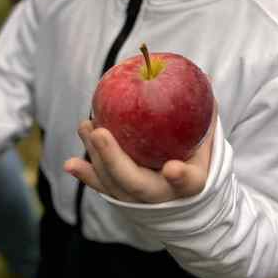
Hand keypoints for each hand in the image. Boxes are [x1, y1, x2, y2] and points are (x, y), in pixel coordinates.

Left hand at [64, 107, 216, 203]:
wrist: (183, 199)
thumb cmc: (195, 160)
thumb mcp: (205, 140)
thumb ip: (205, 113)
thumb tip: (206, 78)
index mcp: (190, 183)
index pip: (187, 181)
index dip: (179, 176)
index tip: (172, 168)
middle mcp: (161, 196)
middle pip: (136, 183)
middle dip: (114, 160)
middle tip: (100, 133)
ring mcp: (138, 200)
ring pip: (113, 183)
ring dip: (96, 158)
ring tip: (87, 128)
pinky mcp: (121, 197)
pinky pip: (102, 186)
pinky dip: (86, 175)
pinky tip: (70, 163)